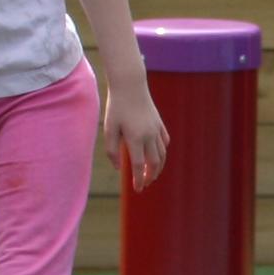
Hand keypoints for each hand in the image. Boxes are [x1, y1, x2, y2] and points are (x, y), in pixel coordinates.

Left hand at [106, 72, 170, 191]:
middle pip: (154, 163)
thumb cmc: (117, 107)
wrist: (130, 85)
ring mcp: (156, 129)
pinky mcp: (159, 123)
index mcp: (135, 138)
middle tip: (145, 184)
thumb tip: (118, 167)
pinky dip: (162, 152)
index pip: (138, 165)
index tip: (137, 189)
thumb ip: (112, 150)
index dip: (139, 180)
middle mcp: (149, 136)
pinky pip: (165, 142)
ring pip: (162, 154)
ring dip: (158, 167)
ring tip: (152, 174)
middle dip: (150, 176)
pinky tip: (157, 155)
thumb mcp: (109, 128)